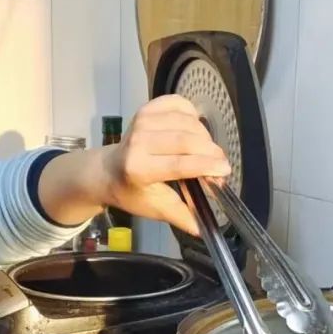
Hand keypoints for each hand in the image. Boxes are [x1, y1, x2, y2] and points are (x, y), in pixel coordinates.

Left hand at [35, 96, 229, 232]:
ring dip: (205, 136)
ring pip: (187, 121)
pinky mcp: (147, 109)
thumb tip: (204, 229)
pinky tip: (194, 129)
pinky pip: (179, 104)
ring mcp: (142, 121)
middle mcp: (139, 141)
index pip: (179, 164)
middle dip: (211, 151)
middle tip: (220, 163)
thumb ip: (181, 216)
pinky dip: (193, 114)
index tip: (225, 170)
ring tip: (207, 151)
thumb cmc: (132, 192)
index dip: (206, 165)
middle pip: (186, 140)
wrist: (107, 171)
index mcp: (139, 169)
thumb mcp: (155, 208)